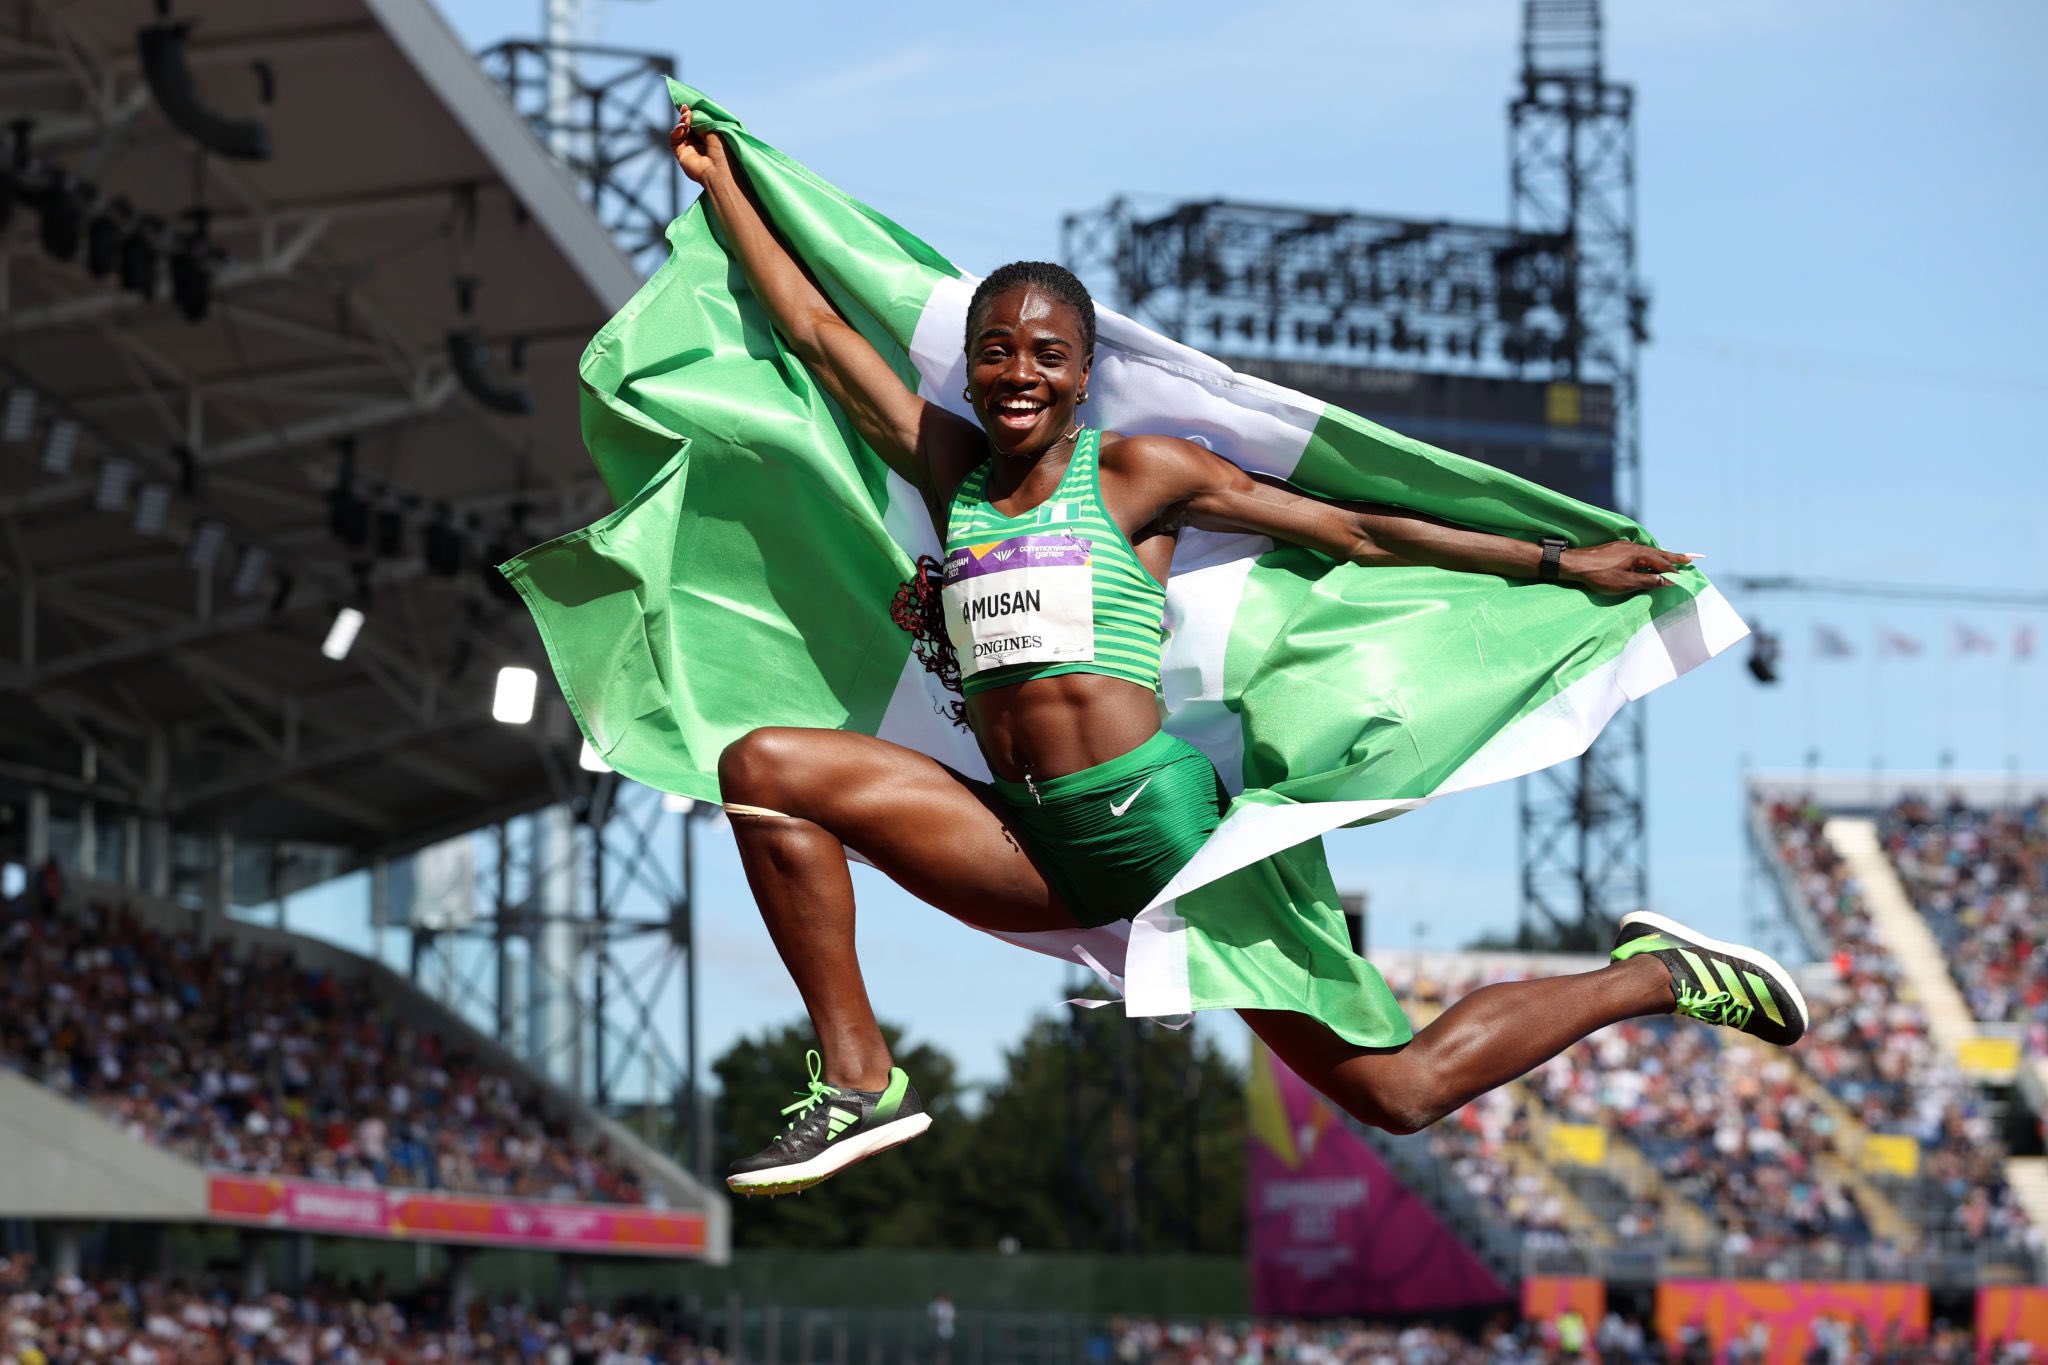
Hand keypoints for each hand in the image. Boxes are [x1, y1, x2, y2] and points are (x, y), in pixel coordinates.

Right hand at [669, 107, 724, 184]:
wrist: (718, 169)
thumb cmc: (722, 150)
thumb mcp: (714, 128)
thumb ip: (701, 119)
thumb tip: (689, 112)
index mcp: (711, 137)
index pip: (698, 122)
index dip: (693, 114)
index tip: (689, 106)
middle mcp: (700, 143)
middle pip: (688, 125)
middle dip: (686, 115)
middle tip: (686, 110)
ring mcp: (690, 148)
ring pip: (681, 130)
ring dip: (682, 122)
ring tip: (686, 118)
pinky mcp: (681, 154)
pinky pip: (674, 139)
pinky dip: (676, 131)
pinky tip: (682, 127)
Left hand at [1559, 541, 1695, 594]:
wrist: (1575, 564)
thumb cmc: (1599, 575)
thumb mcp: (1625, 583)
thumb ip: (1647, 581)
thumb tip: (1667, 581)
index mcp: (1639, 553)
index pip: (1662, 563)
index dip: (1673, 571)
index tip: (1684, 578)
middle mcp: (1634, 546)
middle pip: (1659, 553)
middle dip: (1674, 557)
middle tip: (1691, 558)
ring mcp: (1625, 546)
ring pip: (1649, 551)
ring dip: (1662, 556)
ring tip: (1674, 559)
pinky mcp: (1617, 549)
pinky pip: (1640, 551)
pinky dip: (1650, 556)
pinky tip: (1650, 559)